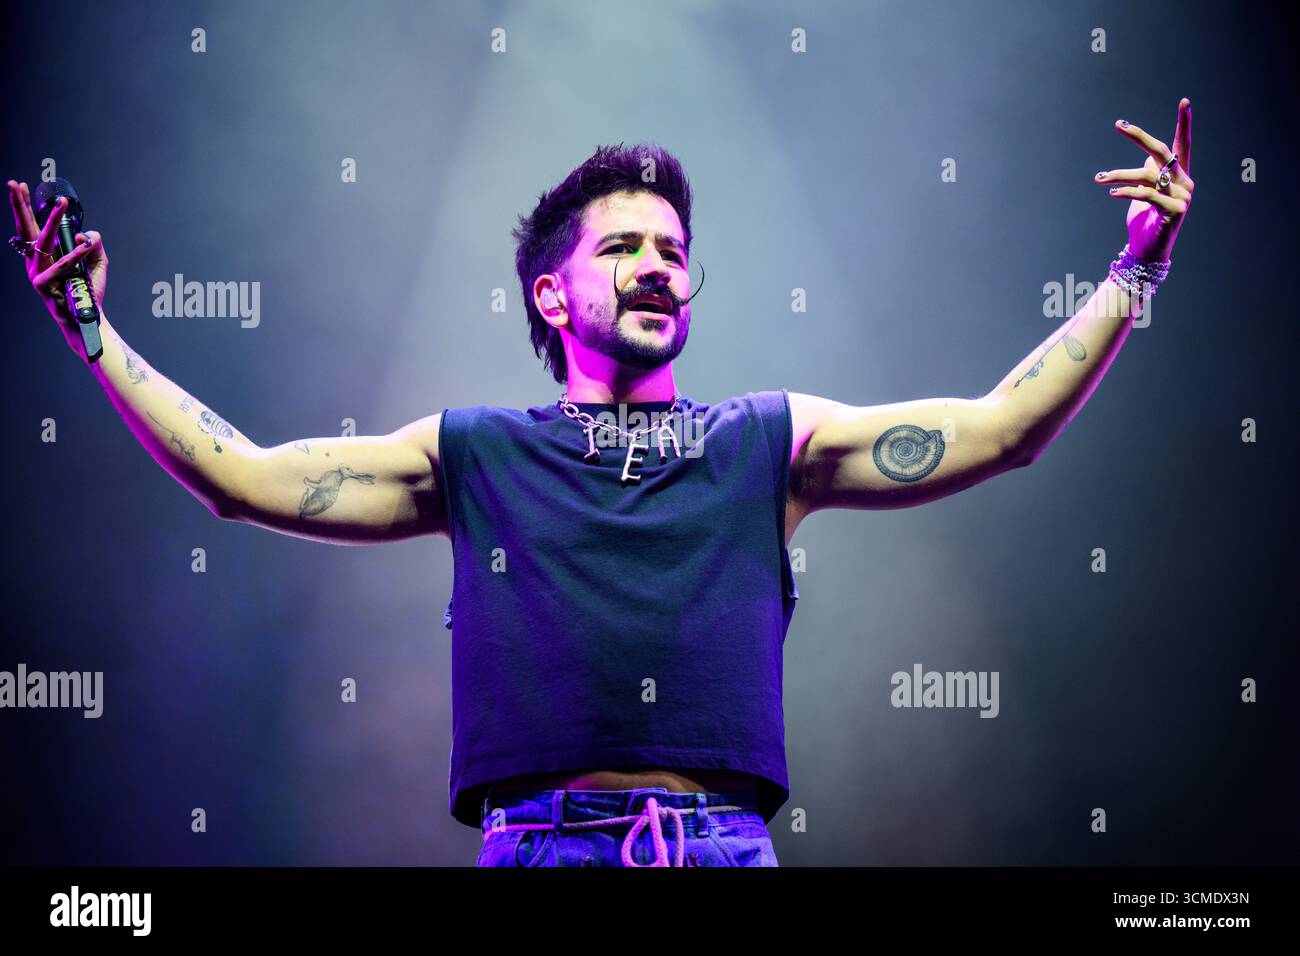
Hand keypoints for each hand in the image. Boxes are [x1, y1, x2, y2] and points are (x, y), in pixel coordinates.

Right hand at [7, 179, 107, 355]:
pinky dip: (75, 253)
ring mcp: (36, 273)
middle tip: (16, 183)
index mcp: (42, 255)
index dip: (23, 206)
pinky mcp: (42, 285)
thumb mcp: (95, 262)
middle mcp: (34, 261)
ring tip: (61, 204)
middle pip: (25, 228)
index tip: (20, 186)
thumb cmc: (87, 290)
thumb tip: (86, 233)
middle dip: (20, 204)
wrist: (87, 318)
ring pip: (43, 241)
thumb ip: (93, 244)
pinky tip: (85, 244)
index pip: (30, 226)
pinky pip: (61, 265)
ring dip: (52, 220)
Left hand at [1095, 97, 1194, 262]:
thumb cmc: (1144, 220)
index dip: (1184, 123)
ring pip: (1147, 175)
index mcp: (1179, 175)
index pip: (1183, 145)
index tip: (1184, 101)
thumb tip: (1149, 157)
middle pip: (1163, 152)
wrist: (1147, 251)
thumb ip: (1150, 174)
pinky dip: (1126, 191)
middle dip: (1139, 137)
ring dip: (1119, 174)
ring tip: (1099, 177)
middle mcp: (1185, 182)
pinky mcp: (1175, 210)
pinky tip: (1111, 191)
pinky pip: (1146, 194)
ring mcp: (1182, 196)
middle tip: (1119, 125)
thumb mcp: (1145, 193)